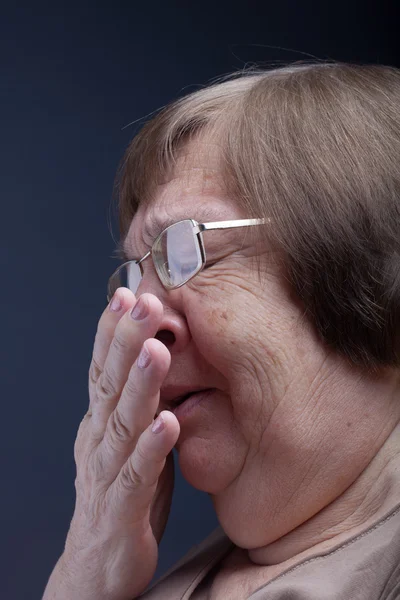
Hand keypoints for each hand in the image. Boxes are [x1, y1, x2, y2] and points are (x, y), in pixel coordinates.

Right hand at [45, 289, 179, 599]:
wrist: (96, 566)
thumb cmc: (119, 495)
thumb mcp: (126, 441)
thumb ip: (139, 405)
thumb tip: (163, 361)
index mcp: (100, 422)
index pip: (103, 369)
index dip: (112, 331)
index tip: (129, 293)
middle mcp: (97, 441)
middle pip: (110, 384)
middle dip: (126, 340)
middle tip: (143, 302)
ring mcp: (105, 475)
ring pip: (122, 423)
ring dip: (140, 384)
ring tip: (157, 349)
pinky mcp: (121, 511)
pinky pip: (136, 476)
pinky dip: (151, 449)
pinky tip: (167, 423)